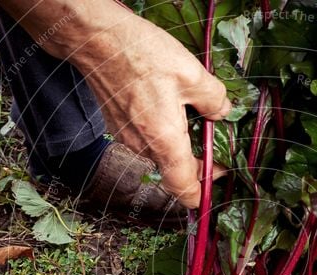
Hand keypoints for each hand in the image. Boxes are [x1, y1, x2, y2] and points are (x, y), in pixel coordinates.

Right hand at [0, 0, 231, 207]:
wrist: (95, 39)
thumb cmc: (140, 54)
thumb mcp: (191, 73)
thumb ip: (214, 99)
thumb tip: (221, 112)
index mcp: (165, 141)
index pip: (183, 188)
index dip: (202, 192)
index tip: (218, 175)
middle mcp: (143, 146)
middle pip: (174, 168)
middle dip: (197, 158)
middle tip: (214, 136)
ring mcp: (127, 137)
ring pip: (160, 151)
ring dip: (178, 140)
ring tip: (191, 112)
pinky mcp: (118, 125)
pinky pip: (146, 137)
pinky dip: (161, 128)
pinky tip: (167, 102)